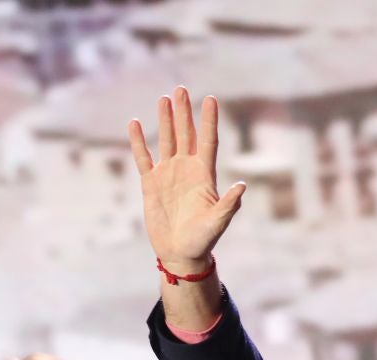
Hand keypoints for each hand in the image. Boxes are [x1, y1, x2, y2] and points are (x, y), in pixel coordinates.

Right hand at [128, 86, 245, 269]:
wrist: (180, 253)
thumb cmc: (203, 240)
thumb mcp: (218, 223)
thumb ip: (228, 205)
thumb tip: (242, 187)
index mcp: (204, 175)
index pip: (208, 141)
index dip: (209, 120)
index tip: (211, 98)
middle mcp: (186, 169)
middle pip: (186, 134)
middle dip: (184, 112)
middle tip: (181, 88)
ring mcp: (168, 174)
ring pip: (166, 140)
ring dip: (165, 120)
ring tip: (164, 99)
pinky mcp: (150, 183)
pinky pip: (143, 157)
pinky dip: (138, 141)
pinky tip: (134, 123)